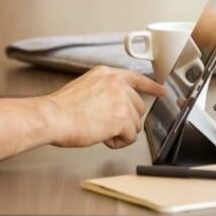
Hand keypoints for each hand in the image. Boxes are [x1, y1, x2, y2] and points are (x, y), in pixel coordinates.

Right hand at [44, 66, 164, 148]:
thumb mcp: (84, 87)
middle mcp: (117, 83)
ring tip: (100, 131)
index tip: (161, 90)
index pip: (136, 78)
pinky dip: (118, 142)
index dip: (151, 86)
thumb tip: (111, 106)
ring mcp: (122, 100)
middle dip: (125, 119)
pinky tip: (103, 137)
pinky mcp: (123, 118)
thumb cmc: (61, 108)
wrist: (53, 117)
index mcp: (107, 74)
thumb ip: (102, 91)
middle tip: (106, 125)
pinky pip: (130, 137)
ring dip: (121, 132)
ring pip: (136, 124)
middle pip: (138, 106)